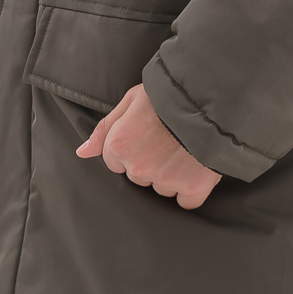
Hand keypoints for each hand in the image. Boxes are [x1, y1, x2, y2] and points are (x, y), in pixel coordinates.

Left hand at [77, 84, 220, 209]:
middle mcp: (139, 167)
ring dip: (171, 174)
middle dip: (150, 161)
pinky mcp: (193, 187)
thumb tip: (82, 153)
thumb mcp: (131, 100)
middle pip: (139, 176)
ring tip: (185, 148)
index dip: (132, 146)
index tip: (148, 133)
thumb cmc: (168, 93)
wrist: (210, 94)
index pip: (115, 161)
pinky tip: (196, 167)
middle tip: (168, 139)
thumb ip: (104, 129)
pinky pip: (185, 201)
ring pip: (162, 188)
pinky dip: (191, 189)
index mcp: (119, 145)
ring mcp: (166, 180)